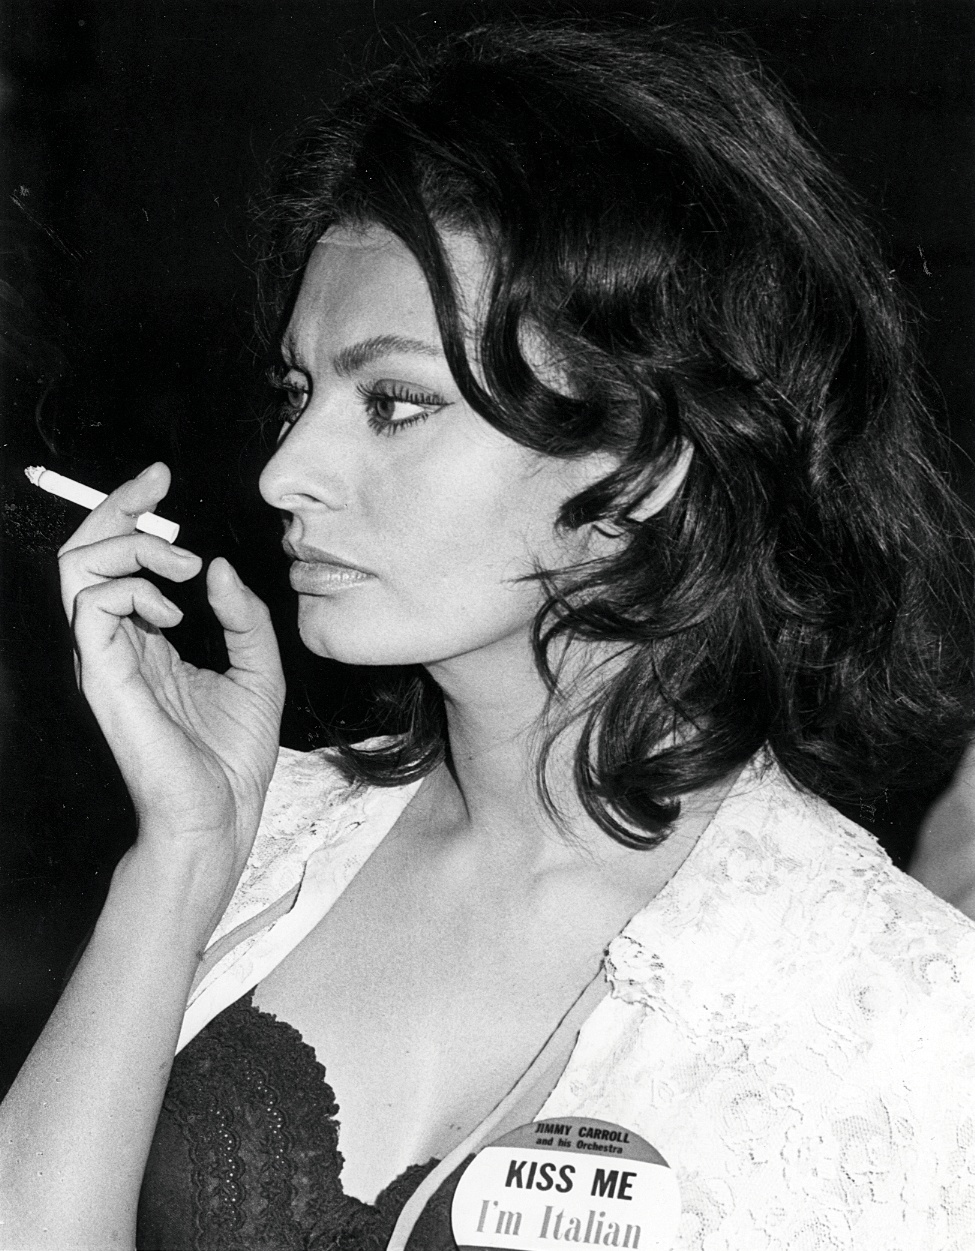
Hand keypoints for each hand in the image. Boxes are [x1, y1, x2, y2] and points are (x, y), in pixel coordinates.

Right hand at [58, 463, 284, 926]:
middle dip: (119, 507)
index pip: (118, 561)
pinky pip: (91, 606)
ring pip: (77, 567)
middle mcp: (116, 643)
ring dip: (132, 548)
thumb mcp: (259, 668)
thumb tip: (219, 567)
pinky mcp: (103, 675)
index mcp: (146, 640)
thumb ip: (243, 615)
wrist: (221, 814)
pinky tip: (173, 612)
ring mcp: (103, 658)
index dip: (132, 513)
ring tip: (182, 569)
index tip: (162, 479)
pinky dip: (132, 589)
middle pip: (85, 551)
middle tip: (159, 490)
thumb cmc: (232, 754)